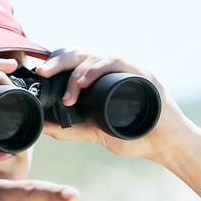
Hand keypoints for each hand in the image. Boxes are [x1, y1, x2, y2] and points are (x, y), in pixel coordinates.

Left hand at [34, 48, 198, 164]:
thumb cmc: (131, 136)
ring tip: (70, 92)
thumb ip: (69, 130)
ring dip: (78, 72)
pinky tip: (86, 80)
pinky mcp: (142, 75)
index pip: (72, 62)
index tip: (38, 73)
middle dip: (59, 61)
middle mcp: (110, 71)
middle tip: (44, 72)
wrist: (162, 146)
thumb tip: (42, 127)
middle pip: (80, 55)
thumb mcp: (93, 133)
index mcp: (98, 80)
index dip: (54, 63)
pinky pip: (117, 63)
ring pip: (96, 58)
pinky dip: (99, 69)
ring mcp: (126, 71)